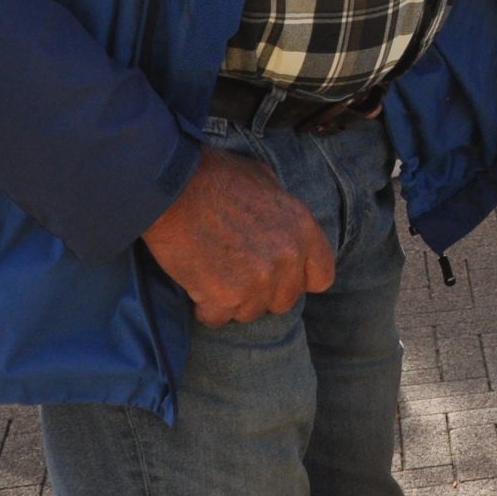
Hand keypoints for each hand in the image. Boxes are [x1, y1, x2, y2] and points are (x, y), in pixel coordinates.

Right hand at [140, 147, 334, 325]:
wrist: (174, 189)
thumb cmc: (217, 177)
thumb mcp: (267, 182)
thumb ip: (282, 213)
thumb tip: (282, 224)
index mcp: (303, 229)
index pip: (322, 276)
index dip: (300, 279)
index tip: (282, 276)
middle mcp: (287, 258)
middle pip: (285, 300)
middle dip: (264, 292)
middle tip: (240, 274)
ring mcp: (257, 281)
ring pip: (251, 312)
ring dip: (234, 300)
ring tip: (216, 274)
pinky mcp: (224, 297)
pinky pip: (217, 318)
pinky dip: (205, 307)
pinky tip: (197, 284)